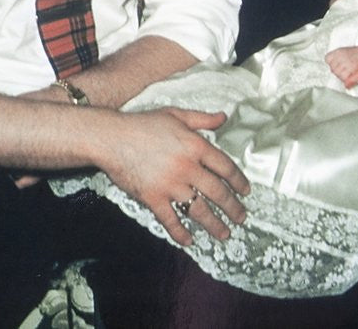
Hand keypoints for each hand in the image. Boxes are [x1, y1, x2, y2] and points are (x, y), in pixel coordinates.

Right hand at [103, 107, 249, 246]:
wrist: (111, 138)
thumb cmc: (143, 124)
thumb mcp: (176, 114)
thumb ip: (202, 119)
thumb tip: (224, 117)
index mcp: (195, 146)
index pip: (225, 167)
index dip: (239, 181)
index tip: (246, 192)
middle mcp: (187, 168)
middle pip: (217, 192)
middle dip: (233, 208)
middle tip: (242, 218)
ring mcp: (171, 185)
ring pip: (199, 210)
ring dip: (214, 225)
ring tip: (224, 234)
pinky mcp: (153, 199)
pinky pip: (171, 220)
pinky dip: (180, 233)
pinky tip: (189, 242)